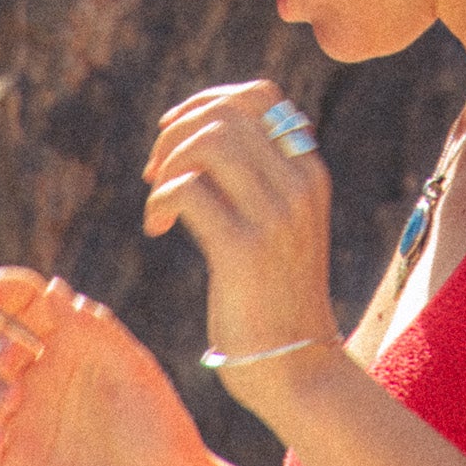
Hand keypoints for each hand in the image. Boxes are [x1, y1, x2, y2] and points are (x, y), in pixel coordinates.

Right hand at [0, 267, 209, 465]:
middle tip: (17, 359)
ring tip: (13, 403)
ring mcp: (24, 417)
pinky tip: (0, 438)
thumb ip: (90, 329)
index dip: (0, 288)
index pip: (23, 300)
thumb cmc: (157, 424)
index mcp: (71, 340)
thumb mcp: (130, 369)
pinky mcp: (12, 462)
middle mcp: (42, 373)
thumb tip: (51, 287)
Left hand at [142, 81, 339, 411]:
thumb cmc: (275, 297)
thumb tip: (201, 135)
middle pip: (227, 112)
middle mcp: (299, 183)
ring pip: (209, 140)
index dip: (207, 101)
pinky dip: (159, 199)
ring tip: (157, 201)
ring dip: (167, 161)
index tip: (176, 134)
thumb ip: (257, 180)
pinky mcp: (244, 249)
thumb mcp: (280, 225)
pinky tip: (156, 228)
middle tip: (155, 171)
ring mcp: (276, 215)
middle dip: (176, 131)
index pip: (260, 95)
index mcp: (309, 171)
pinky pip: (188, 189)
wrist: (296, 369)